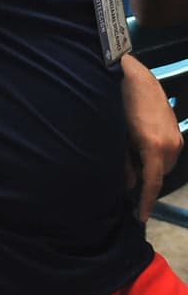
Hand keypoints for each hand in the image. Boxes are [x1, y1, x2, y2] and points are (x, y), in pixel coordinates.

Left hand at [121, 54, 182, 220]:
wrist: (135, 77)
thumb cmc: (120, 105)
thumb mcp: (117, 137)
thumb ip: (123, 163)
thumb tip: (128, 185)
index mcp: (155, 148)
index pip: (152, 183)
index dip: (146, 202)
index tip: (140, 217)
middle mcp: (171, 146)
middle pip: (159, 175)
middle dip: (144, 181)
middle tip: (126, 183)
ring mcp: (176, 137)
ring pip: (164, 164)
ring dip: (150, 168)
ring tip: (130, 160)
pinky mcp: (176, 130)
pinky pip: (167, 153)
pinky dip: (155, 157)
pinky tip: (139, 149)